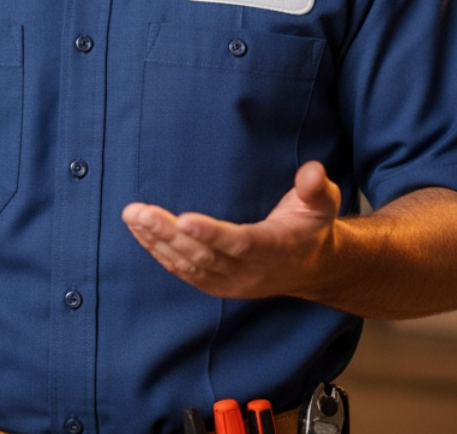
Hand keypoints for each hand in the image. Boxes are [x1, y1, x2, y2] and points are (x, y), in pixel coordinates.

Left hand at [121, 161, 340, 299]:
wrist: (311, 268)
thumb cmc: (311, 227)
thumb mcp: (323, 205)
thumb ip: (317, 187)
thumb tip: (313, 171)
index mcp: (276, 248)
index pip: (240, 243)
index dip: (212, 234)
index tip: (183, 218)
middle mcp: (251, 271)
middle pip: (204, 256)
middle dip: (169, 234)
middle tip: (140, 212)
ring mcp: (232, 282)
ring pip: (189, 266)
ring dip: (157, 243)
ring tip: (133, 218)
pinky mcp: (217, 285)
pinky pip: (184, 272)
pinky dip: (160, 254)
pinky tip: (141, 234)